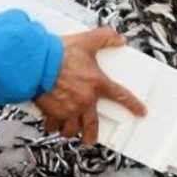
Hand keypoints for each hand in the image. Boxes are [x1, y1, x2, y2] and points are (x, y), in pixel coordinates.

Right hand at [33, 27, 145, 143]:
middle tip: (91, 138)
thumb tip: (118, 38)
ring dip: (71, 130)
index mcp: (96, 84)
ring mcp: (67, 109)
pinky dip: (53, 125)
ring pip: (71, 129)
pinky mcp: (51, 112)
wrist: (36, 62)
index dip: (133, 105)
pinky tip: (52, 121)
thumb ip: (104, 38)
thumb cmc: (59, 53)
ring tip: (70, 128)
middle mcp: (83, 100)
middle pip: (92, 126)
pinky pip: (53, 125)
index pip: (121, 96)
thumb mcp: (86, 41)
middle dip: (92, 135)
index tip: (140, 112)